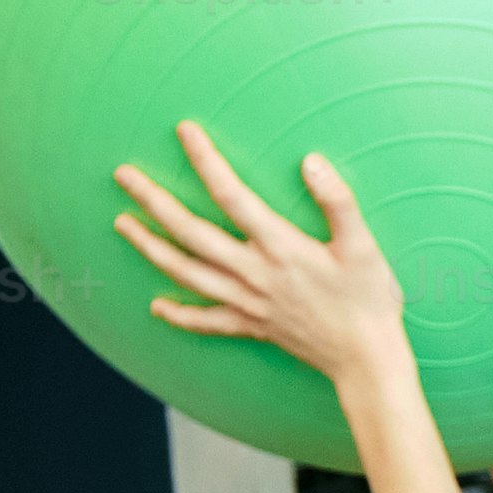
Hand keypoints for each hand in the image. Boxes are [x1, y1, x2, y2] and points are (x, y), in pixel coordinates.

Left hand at [112, 121, 411, 402]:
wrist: (367, 362)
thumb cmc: (369, 301)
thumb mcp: (363, 247)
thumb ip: (337, 201)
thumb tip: (311, 161)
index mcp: (280, 247)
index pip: (232, 195)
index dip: (206, 160)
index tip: (184, 131)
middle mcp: (254, 274)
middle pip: (191, 233)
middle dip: (154, 201)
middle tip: (123, 175)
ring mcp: (248, 303)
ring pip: (187, 273)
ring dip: (151, 247)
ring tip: (123, 224)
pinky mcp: (252, 326)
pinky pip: (207, 322)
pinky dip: (179, 315)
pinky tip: (156, 306)